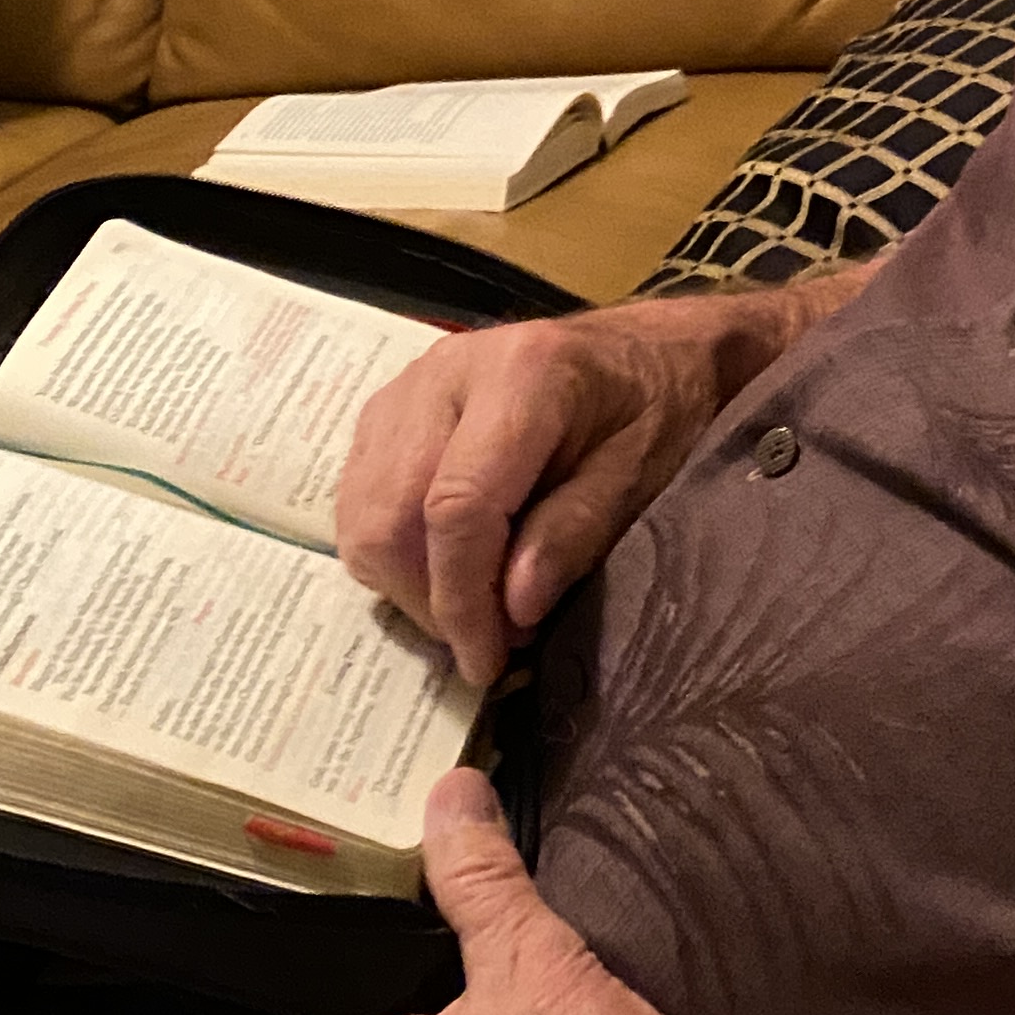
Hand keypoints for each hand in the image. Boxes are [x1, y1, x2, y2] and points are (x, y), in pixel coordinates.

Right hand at [334, 289, 787, 686]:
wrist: (647, 351)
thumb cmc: (657, 407)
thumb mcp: (641, 472)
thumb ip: (575, 533)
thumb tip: (512, 611)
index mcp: (521, 374)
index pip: (456, 506)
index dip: (462, 600)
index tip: (488, 663)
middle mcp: (446, 372)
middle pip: (391, 515)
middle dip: (429, 601)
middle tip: (488, 642)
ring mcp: (407, 387)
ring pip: (362, 515)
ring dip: (405, 583)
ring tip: (473, 607)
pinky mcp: (388, 410)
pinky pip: (358, 501)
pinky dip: (392, 553)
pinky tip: (447, 567)